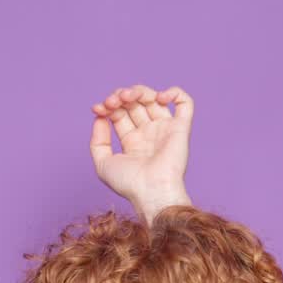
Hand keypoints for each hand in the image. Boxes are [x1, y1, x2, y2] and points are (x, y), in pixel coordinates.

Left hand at [90, 84, 193, 222]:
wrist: (152, 191)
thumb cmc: (129, 184)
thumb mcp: (103, 164)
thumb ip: (98, 142)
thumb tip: (100, 118)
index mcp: (132, 141)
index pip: (120, 114)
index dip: (108, 106)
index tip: (98, 108)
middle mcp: (149, 133)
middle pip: (135, 103)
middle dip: (121, 96)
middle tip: (112, 101)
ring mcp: (165, 129)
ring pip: (155, 98)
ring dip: (139, 91)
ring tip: (128, 96)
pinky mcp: (181, 128)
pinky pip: (185, 103)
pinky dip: (174, 92)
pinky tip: (159, 97)